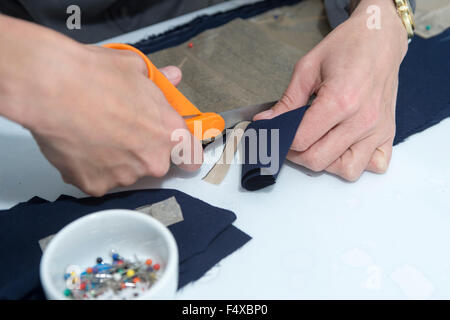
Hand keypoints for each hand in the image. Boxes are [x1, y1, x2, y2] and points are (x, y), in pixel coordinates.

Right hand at [0, 16, 201, 195]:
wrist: (54, 88)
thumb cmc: (95, 76)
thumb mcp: (136, 69)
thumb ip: (160, 82)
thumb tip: (172, 77)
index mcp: (169, 133)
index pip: (191, 157)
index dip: (183, 154)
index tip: (177, 152)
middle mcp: (152, 160)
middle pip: (153, 164)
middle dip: (141, 151)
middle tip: (119, 130)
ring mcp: (124, 176)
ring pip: (124, 172)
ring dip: (113, 159)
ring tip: (93, 134)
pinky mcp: (95, 186)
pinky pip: (97, 180)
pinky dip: (89, 168)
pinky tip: (79, 146)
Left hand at [254, 0, 407, 180]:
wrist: (380, 38)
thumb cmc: (347, 47)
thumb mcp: (307, 68)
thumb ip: (287, 101)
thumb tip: (266, 122)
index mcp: (340, 100)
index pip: (301, 140)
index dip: (282, 140)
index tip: (277, 133)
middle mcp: (362, 120)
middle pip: (319, 159)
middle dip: (297, 154)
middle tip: (291, 141)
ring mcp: (378, 129)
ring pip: (347, 170)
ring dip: (326, 163)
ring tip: (318, 145)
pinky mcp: (389, 133)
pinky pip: (376, 165)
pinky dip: (358, 163)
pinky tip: (345, 148)